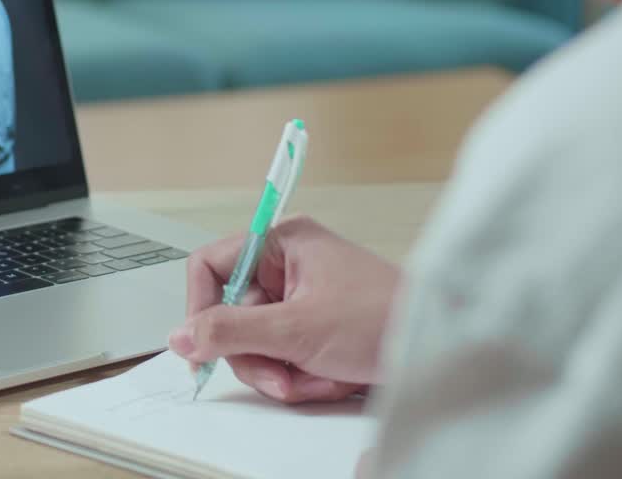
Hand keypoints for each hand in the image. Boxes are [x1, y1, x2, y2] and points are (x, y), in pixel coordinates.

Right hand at [168, 215, 399, 402]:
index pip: (211, 266)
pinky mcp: (314, 328)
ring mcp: (301, 298)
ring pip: (255, 343)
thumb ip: (231, 331)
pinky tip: (327, 378)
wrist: (440, 349)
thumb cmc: (383, 320)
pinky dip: (299, 376)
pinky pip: (281, 356)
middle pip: (232, 315)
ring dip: (280, 371)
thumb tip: (181, 335)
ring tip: (315, 378)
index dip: (200, 308)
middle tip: (279, 375)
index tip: (202, 346)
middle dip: (255, 354)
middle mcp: (288, 265)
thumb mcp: (296, 329)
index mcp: (282, 243)